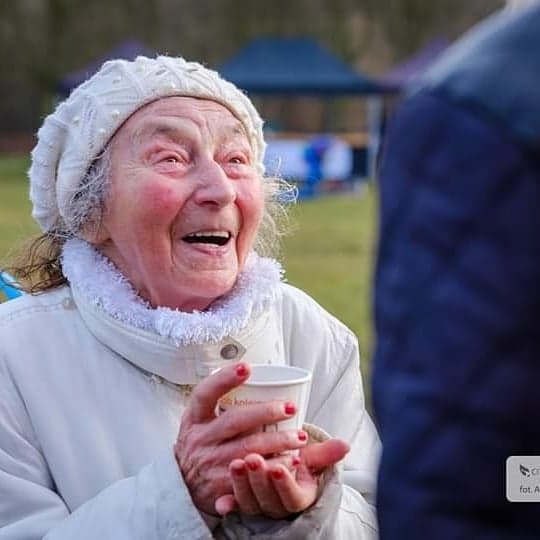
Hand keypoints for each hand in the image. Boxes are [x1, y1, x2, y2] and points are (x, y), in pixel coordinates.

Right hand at [174, 363, 308, 514]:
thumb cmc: (200, 444)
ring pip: (248, 449)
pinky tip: (291, 461)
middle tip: (290, 407)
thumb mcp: (199, 421)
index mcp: (195, 418)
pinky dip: (274, 467)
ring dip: (278, 442)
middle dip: (265, 412)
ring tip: (299, 436)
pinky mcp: (221, 486)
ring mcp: (209, 463)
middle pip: (234, 421)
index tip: (247, 368)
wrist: (181, 488)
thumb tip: (249, 371)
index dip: (225, 379)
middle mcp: (200, 439)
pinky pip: (252, 475)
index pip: (205, 393)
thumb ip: (218, 401)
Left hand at [215, 437, 349, 518]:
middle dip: (259, 479)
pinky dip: (227, 504)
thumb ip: (326, 454)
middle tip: (252, 459)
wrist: (280, 478)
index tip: (277, 467)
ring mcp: (256, 505)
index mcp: (297, 497)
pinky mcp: (239, 502)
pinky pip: (232, 505)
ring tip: (237, 463)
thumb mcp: (311, 461)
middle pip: (267, 499)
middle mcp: (276, 505)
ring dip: (241, 484)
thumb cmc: (296, 466)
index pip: (292, 497)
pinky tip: (221, 502)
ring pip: (248, 501)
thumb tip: (345, 445)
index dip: (284, 484)